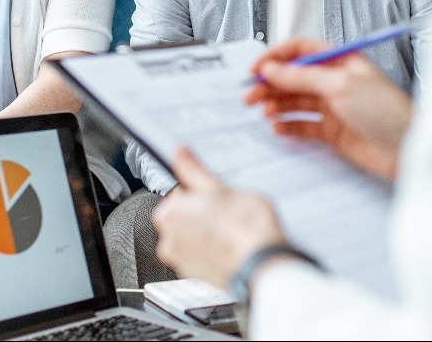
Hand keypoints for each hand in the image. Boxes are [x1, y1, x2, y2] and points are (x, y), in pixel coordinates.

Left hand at [152, 147, 285, 289]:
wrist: (263, 266)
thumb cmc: (245, 228)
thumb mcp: (220, 187)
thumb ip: (194, 171)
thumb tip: (180, 153)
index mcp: (169, 214)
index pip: (179, 193)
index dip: (202, 192)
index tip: (217, 195)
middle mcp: (169, 241)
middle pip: (184, 216)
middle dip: (203, 213)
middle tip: (228, 211)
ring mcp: (183, 262)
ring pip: (193, 237)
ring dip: (208, 232)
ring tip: (233, 229)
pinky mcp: (198, 277)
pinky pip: (202, 256)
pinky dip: (213, 251)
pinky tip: (233, 246)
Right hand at [244, 38, 412, 178]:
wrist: (407, 147)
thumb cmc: (387, 111)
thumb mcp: (341, 85)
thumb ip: (303, 76)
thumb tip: (273, 69)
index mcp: (340, 60)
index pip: (300, 50)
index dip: (275, 58)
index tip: (256, 70)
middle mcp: (335, 80)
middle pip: (293, 77)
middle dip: (270, 84)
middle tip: (251, 96)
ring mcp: (333, 105)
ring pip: (295, 101)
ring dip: (276, 105)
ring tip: (263, 112)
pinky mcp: (333, 130)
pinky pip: (303, 124)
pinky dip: (289, 125)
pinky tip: (279, 127)